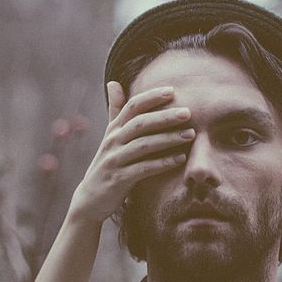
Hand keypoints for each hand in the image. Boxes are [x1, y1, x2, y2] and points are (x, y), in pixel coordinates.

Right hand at [68, 81, 192, 223]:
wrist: (90, 199)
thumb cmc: (107, 164)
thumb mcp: (110, 136)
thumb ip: (116, 111)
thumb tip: (114, 82)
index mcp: (114, 129)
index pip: (132, 106)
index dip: (151, 97)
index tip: (173, 90)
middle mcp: (113, 142)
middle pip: (140, 123)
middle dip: (165, 116)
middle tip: (188, 112)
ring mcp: (115, 160)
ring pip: (143, 145)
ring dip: (168, 139)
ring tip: (191, 135)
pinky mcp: (119, 179)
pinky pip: (143, 169)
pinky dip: (162, 163)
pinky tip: (180, 159)